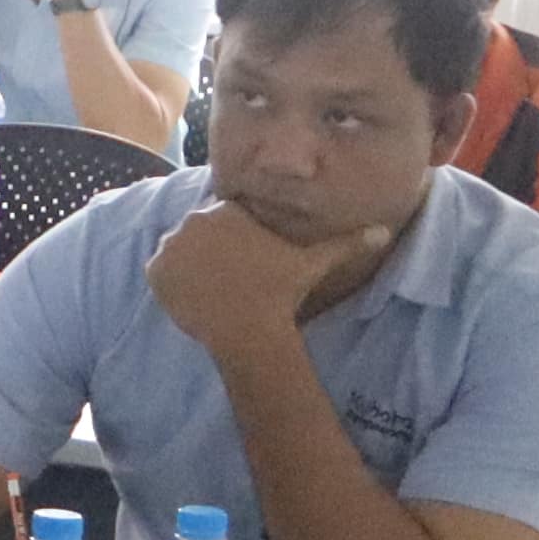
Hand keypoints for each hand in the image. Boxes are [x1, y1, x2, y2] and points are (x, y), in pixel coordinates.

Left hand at [146, 194, 373, 351]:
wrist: (248, 328)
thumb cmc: (281, 292)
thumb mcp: (313, 263)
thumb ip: (345, 243)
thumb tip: (384, 231)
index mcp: (225, 211)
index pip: (227, 222)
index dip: (239, 245)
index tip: (249, 267)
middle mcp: (192, 221)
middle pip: (201, 236)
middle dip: (214, 255)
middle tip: (233, 282)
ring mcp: (169, 245)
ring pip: (181, 254)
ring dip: (193, 268)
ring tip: (216, 291)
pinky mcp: (154, 271)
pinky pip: (161, 274)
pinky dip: (173, 284)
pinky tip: (198, 297)